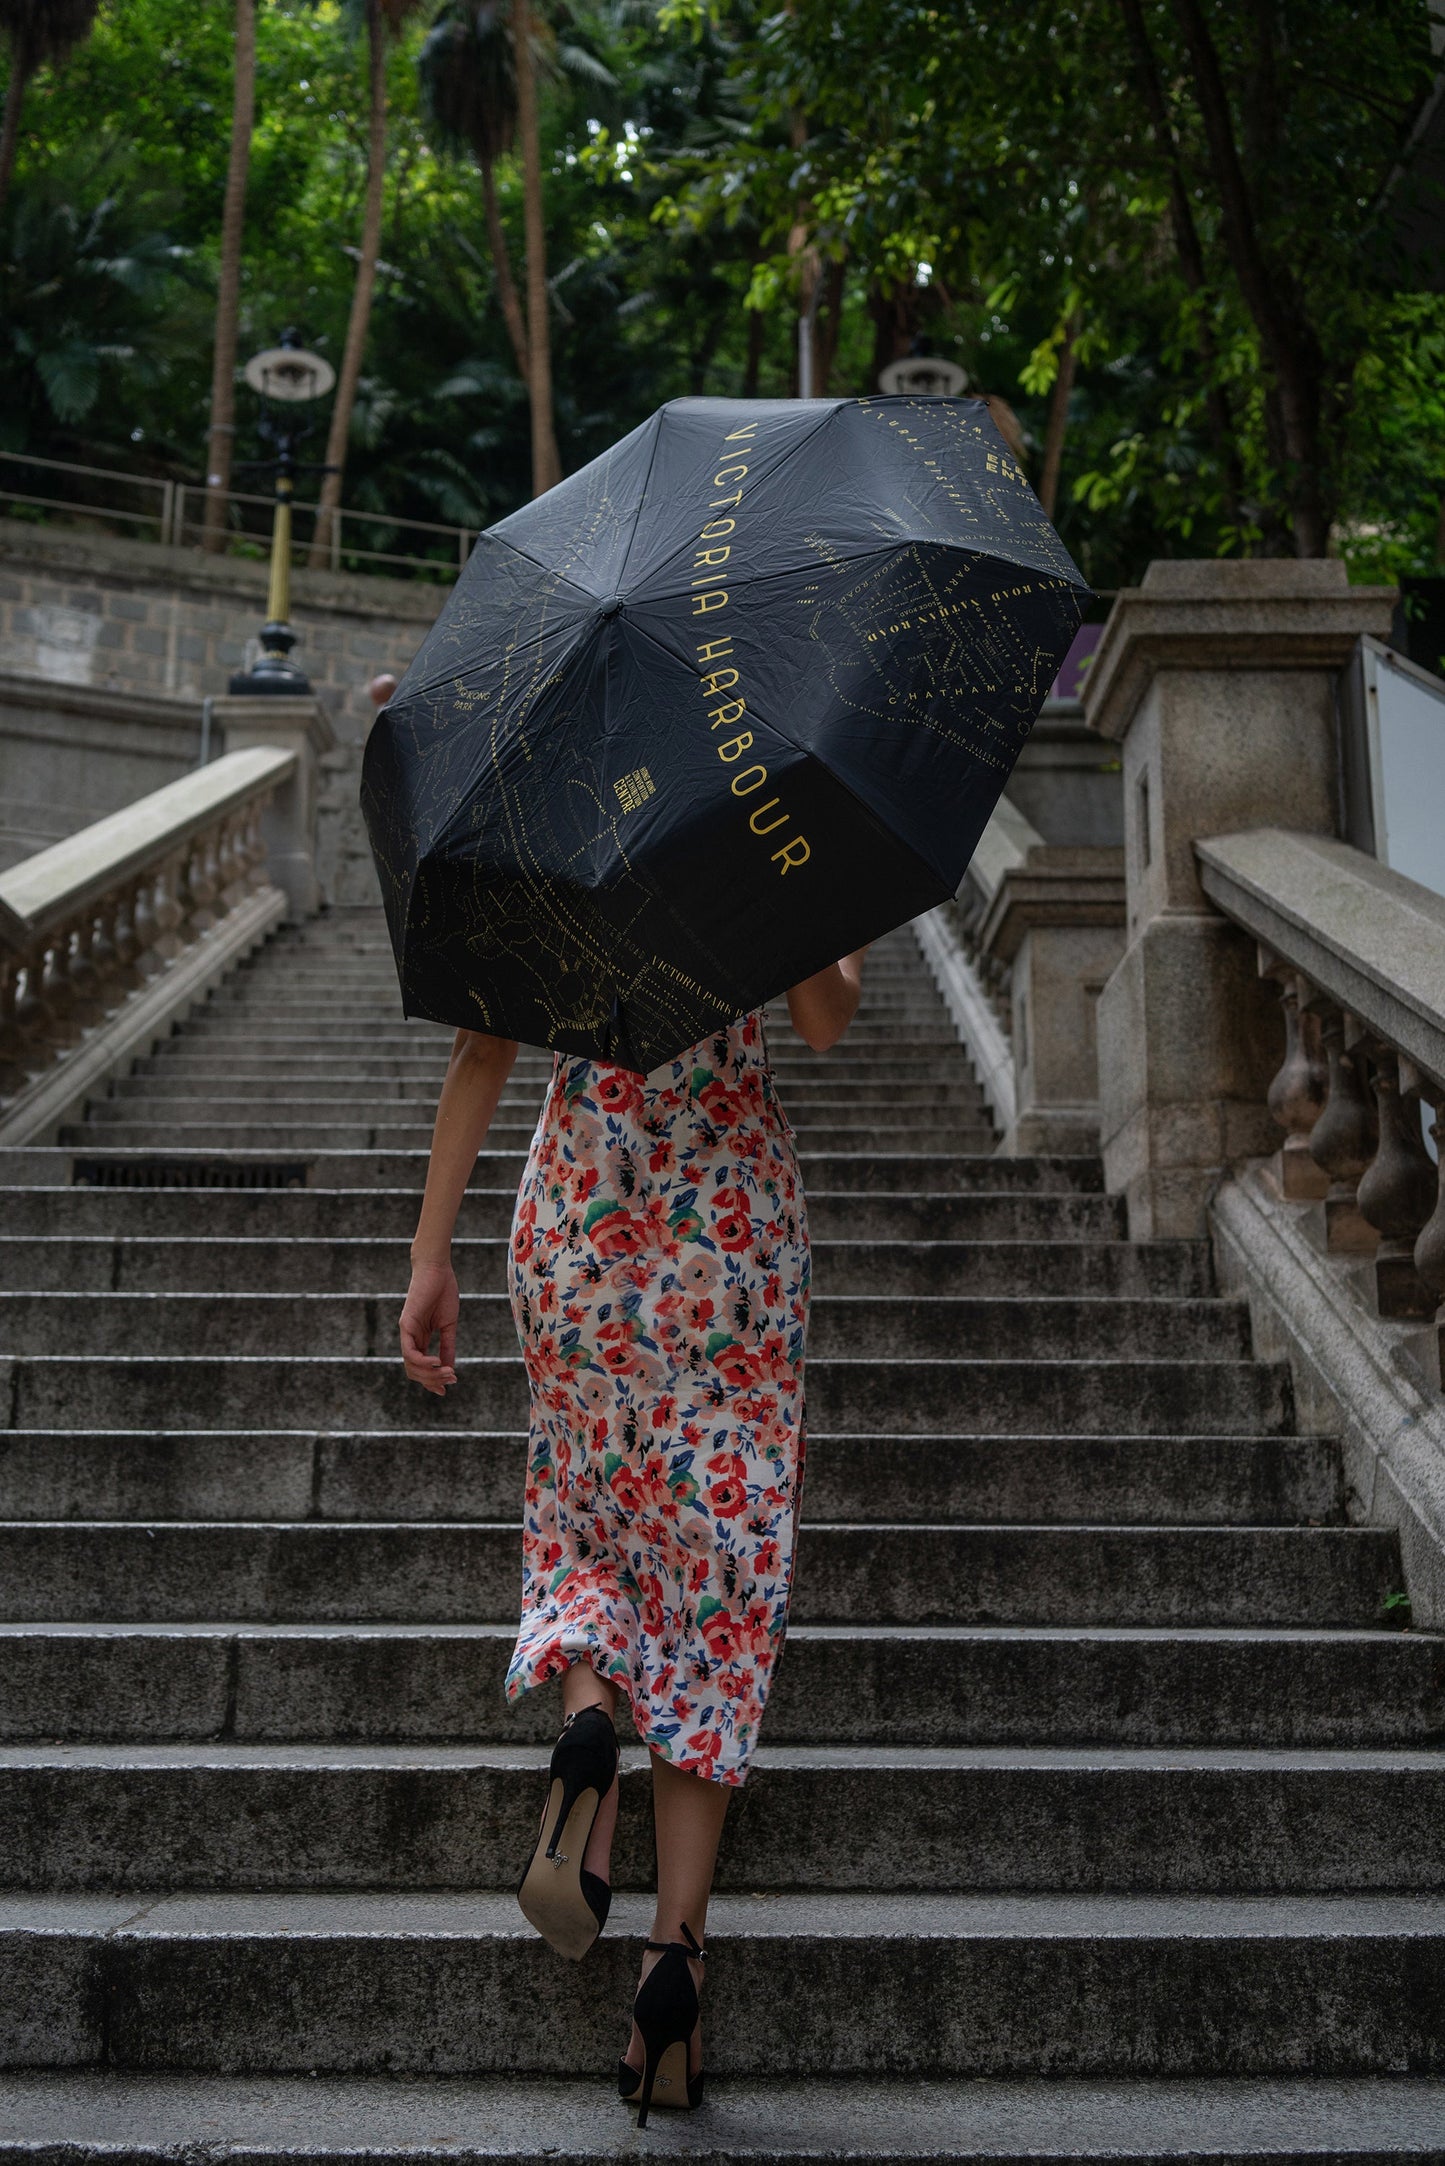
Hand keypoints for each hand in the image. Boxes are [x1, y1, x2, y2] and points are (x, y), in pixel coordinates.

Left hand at [400, 1260, 459, 1395]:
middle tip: (451, 1380)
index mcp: (420, 1338)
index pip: (420, 1368)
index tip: (447, 1389)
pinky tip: (438, 1362)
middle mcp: (410, 1338)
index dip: (432, 1381)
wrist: (437, 1270)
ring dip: (430, 1374)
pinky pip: (411, 1352)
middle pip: (414, 1371)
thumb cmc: (443, 1293)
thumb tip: (449, 1369)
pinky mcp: (406, 1325)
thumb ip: (448, 1346)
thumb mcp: (449, 1325)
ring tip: (448, 1373)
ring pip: (411, 1366)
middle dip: (433, 1381)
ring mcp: (406, 1332)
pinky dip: (423, 1362)